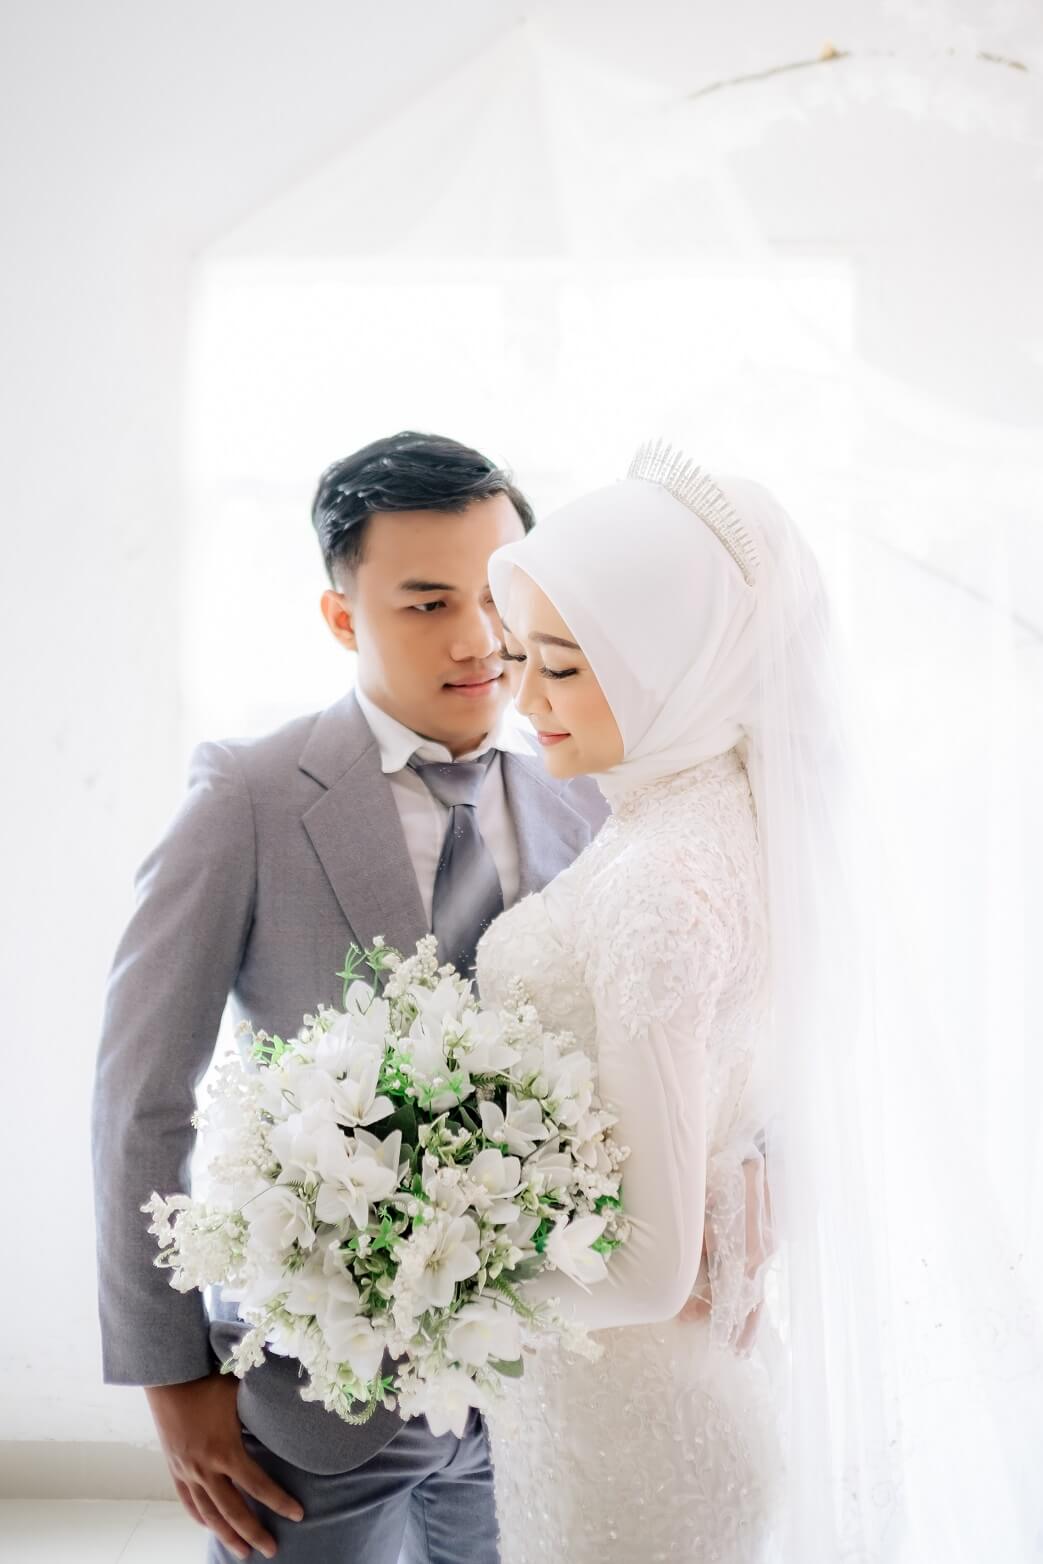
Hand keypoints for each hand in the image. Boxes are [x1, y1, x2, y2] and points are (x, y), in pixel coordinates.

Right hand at [145, 1370, 303, 1559]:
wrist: (168, 1377)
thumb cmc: (209, 1379)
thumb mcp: (242, 1393)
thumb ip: (264, 1409)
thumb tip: (296, 1409)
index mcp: (225, 1450)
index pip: (258, 1485)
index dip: (279, 1502)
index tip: (299, 1515)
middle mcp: (204, 1468)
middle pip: (233, 1510)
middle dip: (254, 1533)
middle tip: (272, 1550)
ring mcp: (187, 1471)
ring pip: (209, 1513)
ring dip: (227, 1535)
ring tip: (243, 1552)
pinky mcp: (174, 1468)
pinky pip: (188, 1501)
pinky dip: (201, 1517)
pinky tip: (211, 1526)